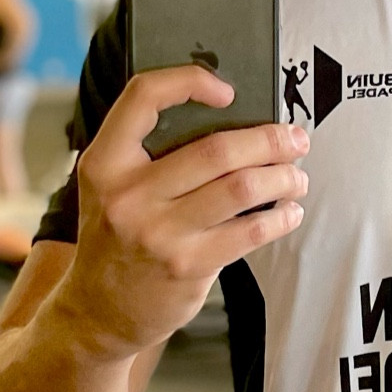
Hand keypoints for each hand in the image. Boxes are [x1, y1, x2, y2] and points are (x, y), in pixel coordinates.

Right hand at [65, 66, 307, 360]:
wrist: (96, 310)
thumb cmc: (115, 237)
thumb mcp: (110, 187)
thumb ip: (150, 153)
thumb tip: (232, 121)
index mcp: (105, 162)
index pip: (143, 97)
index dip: (189, 81)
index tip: (226, 91)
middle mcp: (128, 195)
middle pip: (216, 149)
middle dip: (269, 139)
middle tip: (295, 138)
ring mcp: (159, 233)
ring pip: (242, 187)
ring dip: (283, 177)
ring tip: (296, 176)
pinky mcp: (188, 266)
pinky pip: (250, 231)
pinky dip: (280, 216)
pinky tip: (288, 211)